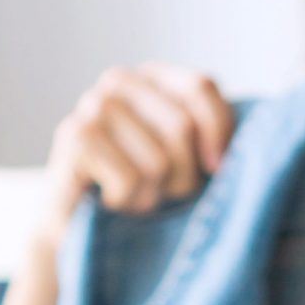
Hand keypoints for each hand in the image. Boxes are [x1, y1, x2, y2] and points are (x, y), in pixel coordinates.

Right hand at [31, 63, 234, 251]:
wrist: (78, 227)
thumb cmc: (141, 190)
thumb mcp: (186, 161)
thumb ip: (210, 139)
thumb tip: (230, 154)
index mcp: (152, 77)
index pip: (200, 87)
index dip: (218, 133)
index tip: (216, 169)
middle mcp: (119, 81)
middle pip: (181, 127)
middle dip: (182, 176)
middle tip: (162, 191)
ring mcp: (92, 105)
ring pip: (157, 161)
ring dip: (152, 195)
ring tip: (132, 195)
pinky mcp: (75, 136)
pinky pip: (130, 180)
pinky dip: (128, 201)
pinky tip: (109, 200)